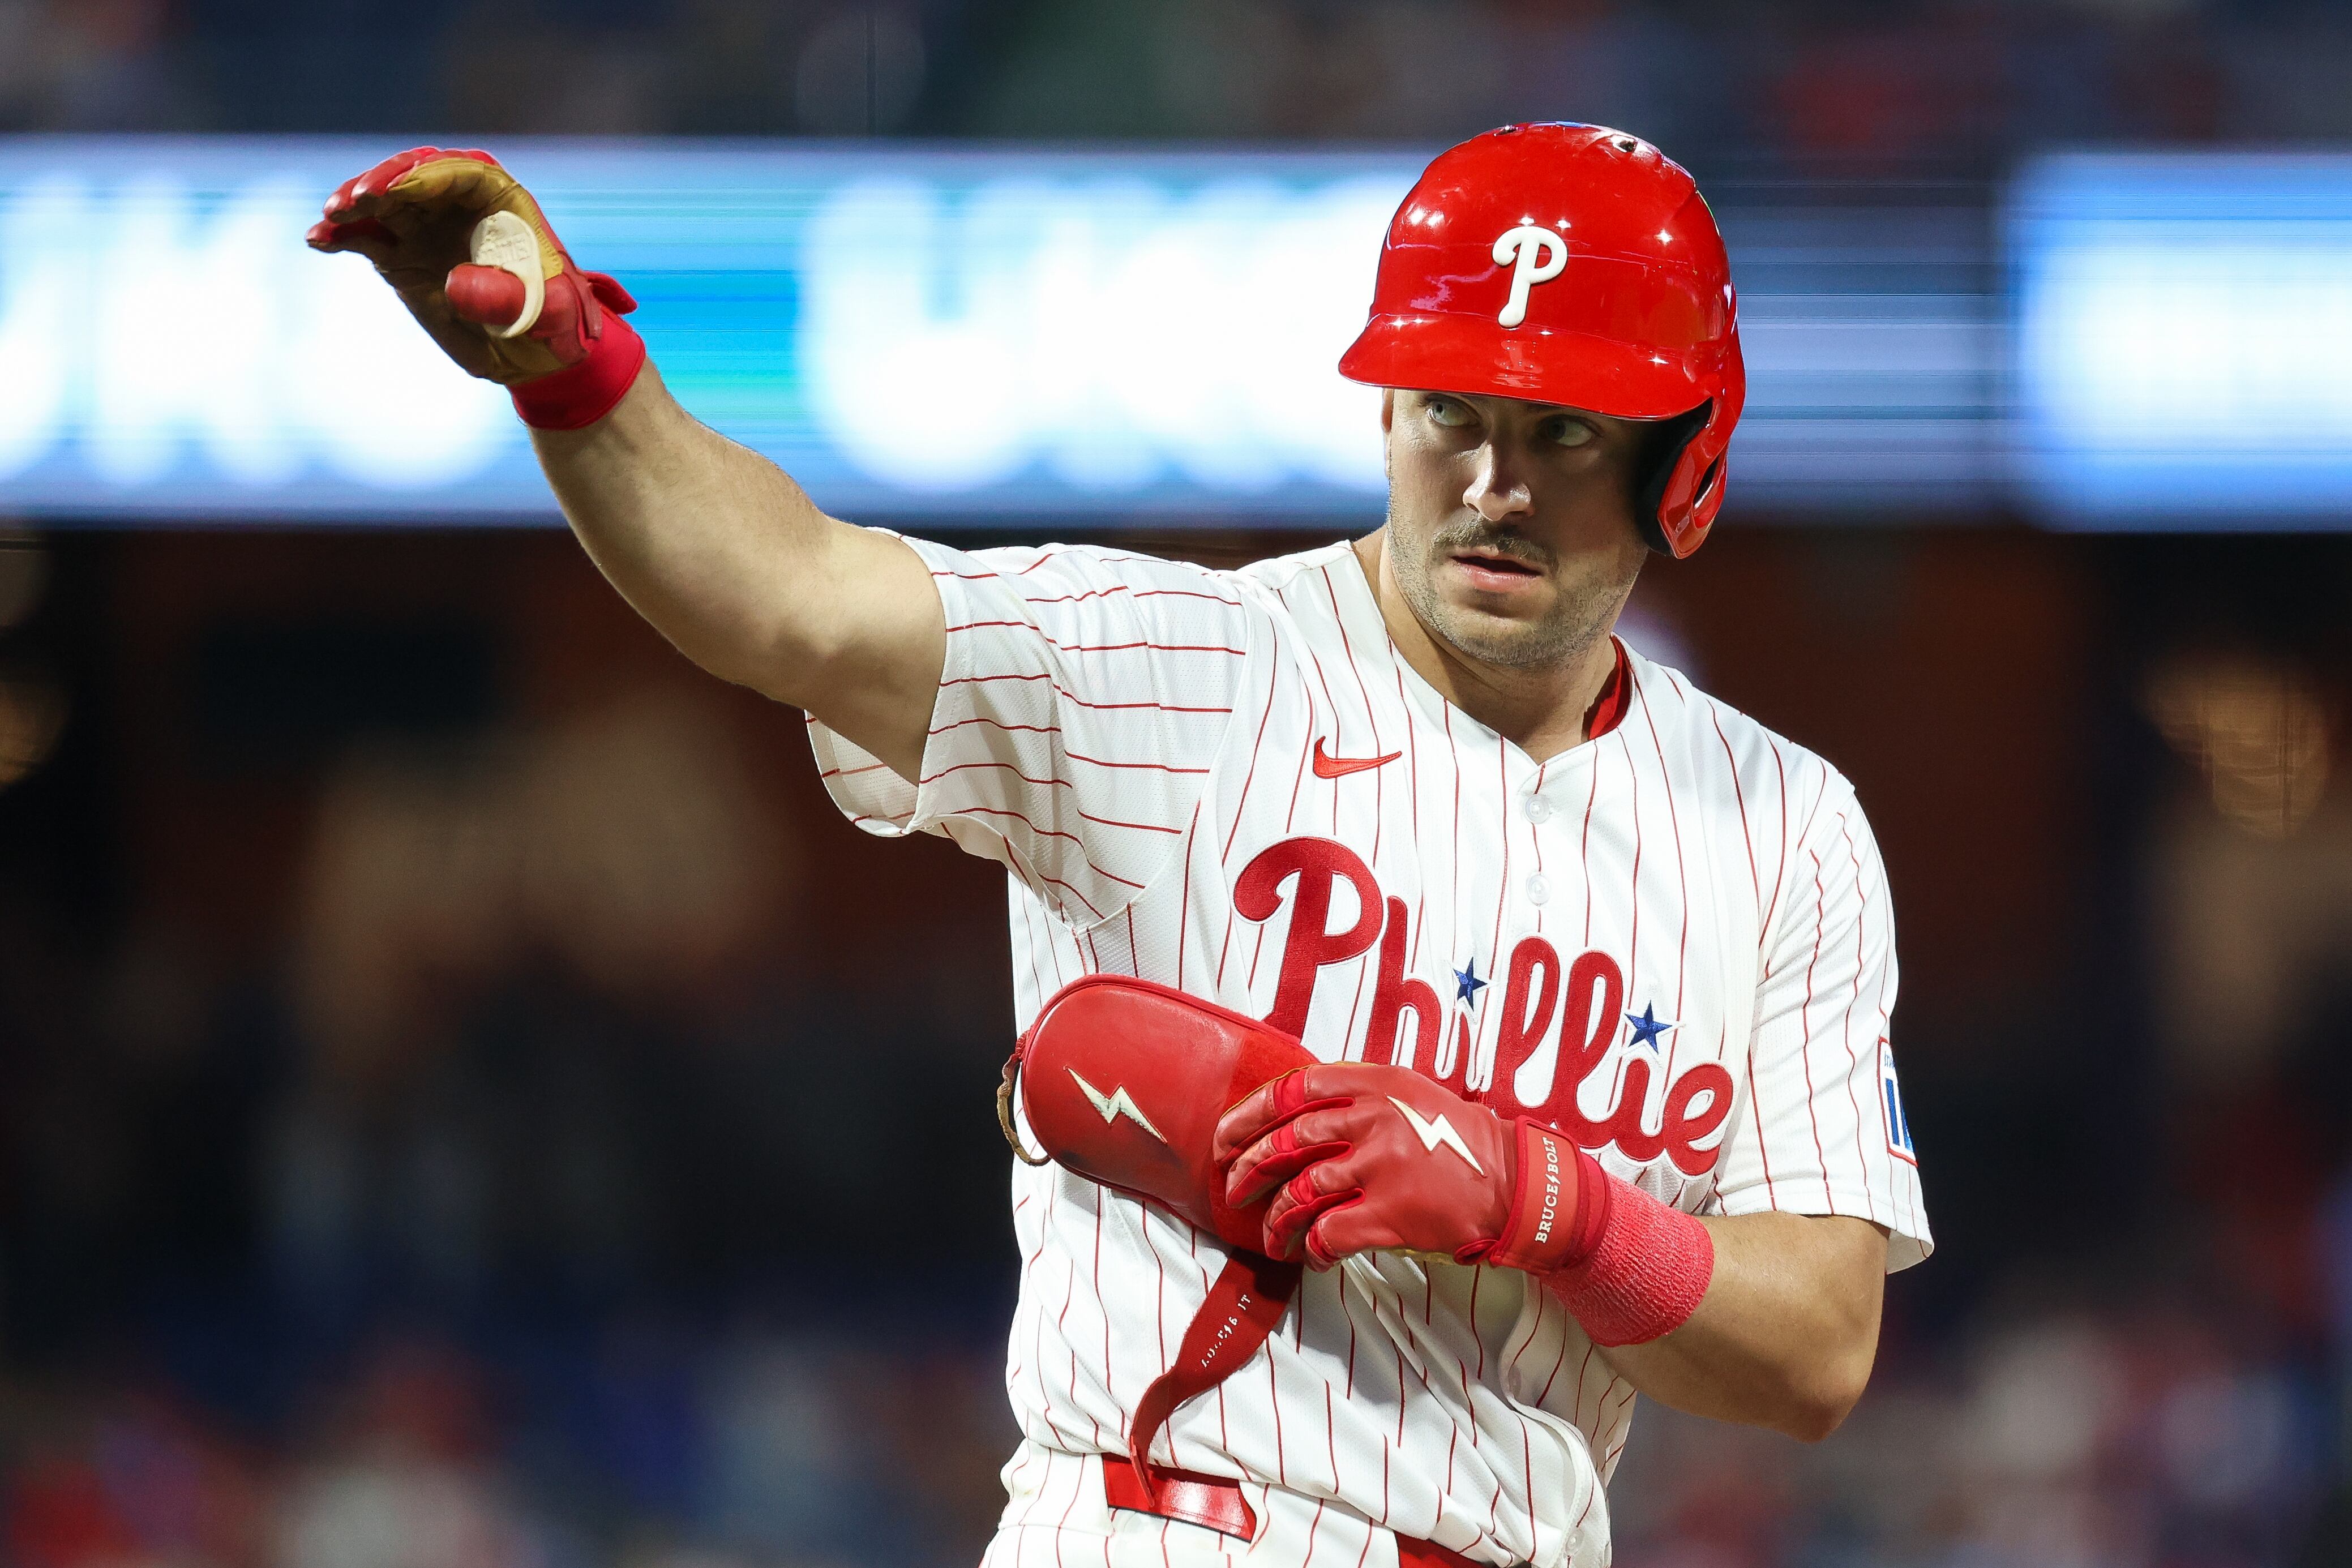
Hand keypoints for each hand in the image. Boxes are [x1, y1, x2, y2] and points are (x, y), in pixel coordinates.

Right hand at [306, 146, 636, 385]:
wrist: (533, 352)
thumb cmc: (553, 325)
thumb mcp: (550, 317)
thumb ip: (511, 299)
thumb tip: (454, 283)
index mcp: (502, 200)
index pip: (463, 173)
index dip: (428, 177)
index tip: (398, 192)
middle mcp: (457, 203)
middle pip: (414, 175)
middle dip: (384, 182)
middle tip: (356, 201)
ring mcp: (424, 225)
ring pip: (383, 200)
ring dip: (354, 204)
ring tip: (332, 217)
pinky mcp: (400, 252)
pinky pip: (365, 236)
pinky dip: (342, 236)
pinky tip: (319, 241)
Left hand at [1215, 1062, 1598, 1273]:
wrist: (1514, 1183)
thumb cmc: (1458, 1141)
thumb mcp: (1409, 1096)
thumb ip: (1357, 1097)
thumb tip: (1294, 1113)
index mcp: (1374, 1084)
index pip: (1290, 1090)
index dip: (1247, 1116)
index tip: (1225, 1138)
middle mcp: (1373, 1119)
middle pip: (1285, 1144)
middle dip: (1248, 1170)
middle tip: (1233, 1191)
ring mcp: (1381, 1166)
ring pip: (1299, 1193)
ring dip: (1276, 1221)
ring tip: (1271, 1236)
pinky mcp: (1392, 1213)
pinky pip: (1329, 1233)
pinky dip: (1313, 1249)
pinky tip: (1315, 1255)